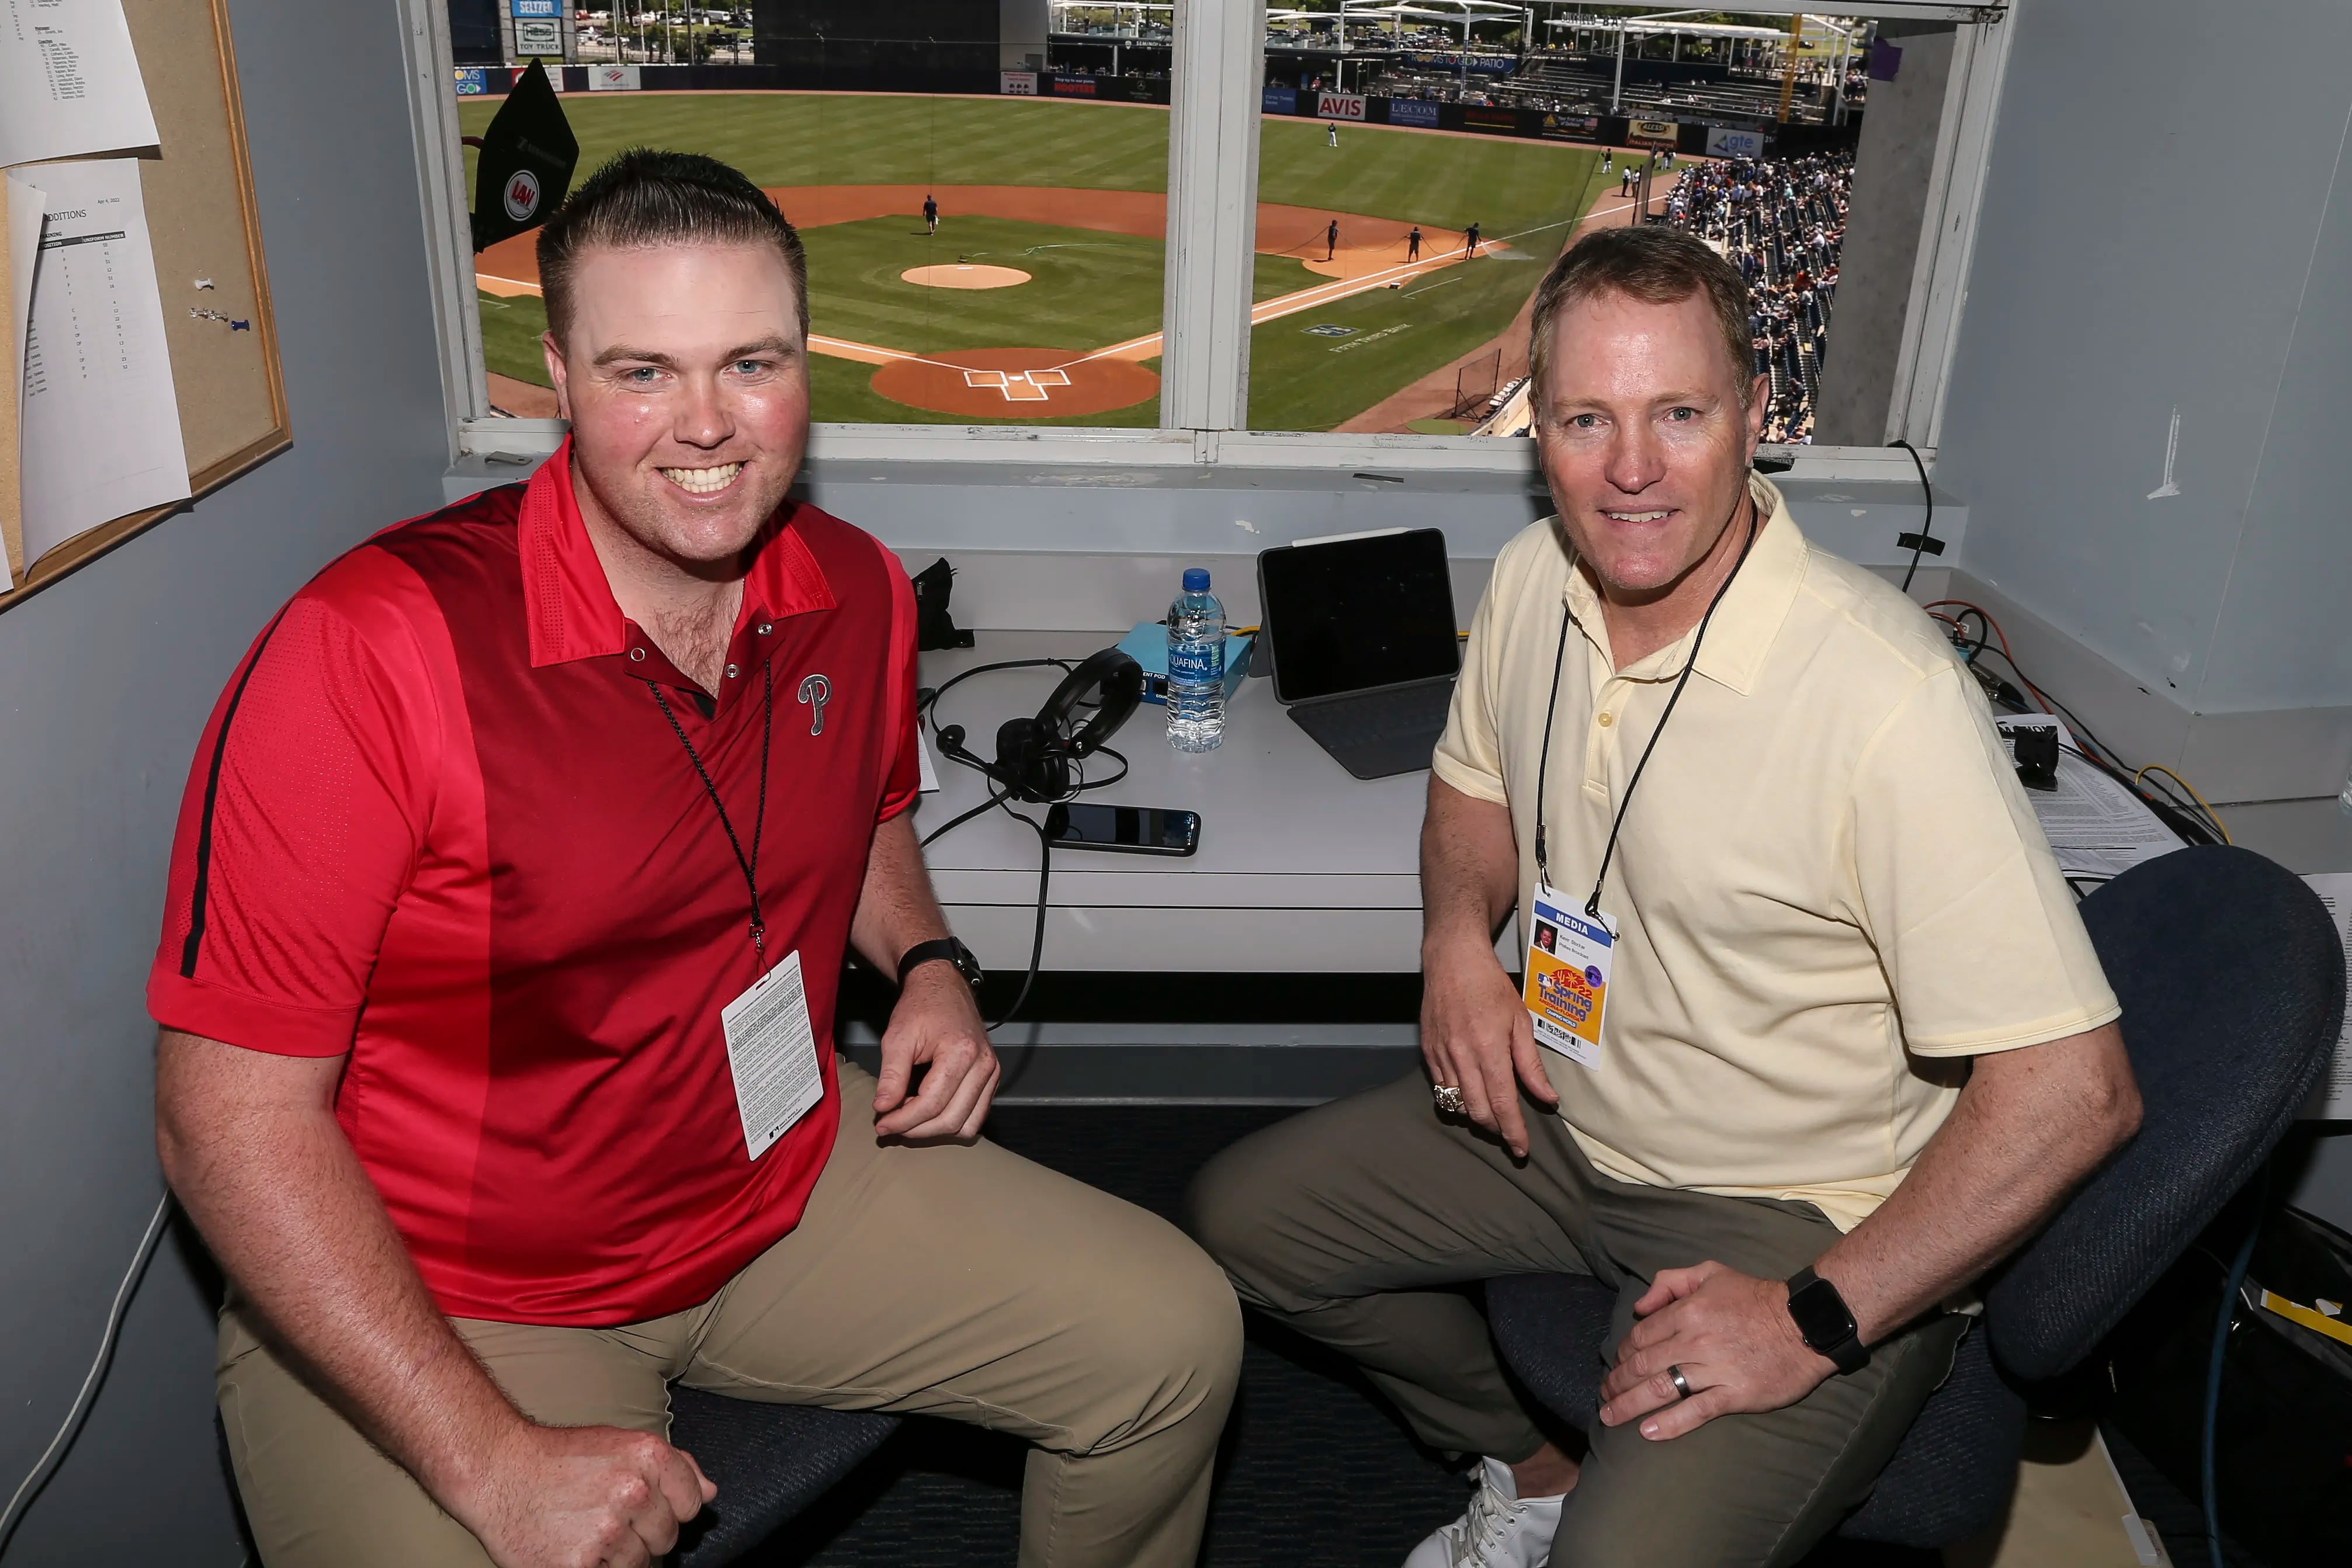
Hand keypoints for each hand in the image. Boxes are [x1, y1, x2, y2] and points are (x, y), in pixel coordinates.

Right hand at [450, 1421, 714, 1567]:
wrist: (499, 1471)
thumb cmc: (562, 1457)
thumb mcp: (622, 1444)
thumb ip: (674, 1467)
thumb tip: (709, 1493)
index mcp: (648, 1457)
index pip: (692, 1503)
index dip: (671, 1509)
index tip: (646, 1507)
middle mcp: (632, 1492)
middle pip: (667, 1537)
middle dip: (645, 1533)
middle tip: (609, 1519)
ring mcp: (606, 1531)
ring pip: (641, 1563)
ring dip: (620, 1555)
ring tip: (590, 1533)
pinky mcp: (579, 1564)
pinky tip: (578, 1549)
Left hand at [873, 961, 998, 1140]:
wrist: (943, 987)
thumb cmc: (921, 1007)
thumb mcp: (897, 1037)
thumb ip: (891, 1076)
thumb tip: (884, 1109)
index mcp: (961, 1052)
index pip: (932, 1103)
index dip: (903, 1120)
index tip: (882, 1124)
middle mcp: (984, 1065)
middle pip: (951, 1120)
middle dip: (917, 1129)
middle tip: (891, 1125)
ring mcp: (991, 1072)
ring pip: (966, 1125)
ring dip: (934, 1130)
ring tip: (910, 1118)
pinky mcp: (991, 1077)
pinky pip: (975, 1116)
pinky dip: (951, 1121)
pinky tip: (928, 1111)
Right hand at [1419, 936, 1557, 1157]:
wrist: (1452, 962)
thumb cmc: (1491, 987)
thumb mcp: (1521, 1022)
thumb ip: (1531, 1064)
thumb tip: (1548, 1098)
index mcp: (1489, 1049)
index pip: (1502, 1103)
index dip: (1513, 1131)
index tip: (1521, 1149)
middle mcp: (1462, 1056)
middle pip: (1477, 1111)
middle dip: (1496, 1129)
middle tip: (1510, 1133)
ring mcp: (1441, 1055)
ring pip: (1456, 1104)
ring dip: (1476, 1117)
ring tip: (1492, 1115)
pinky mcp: (1427, 1053)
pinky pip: (1440, 1088)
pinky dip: (1456, 1100)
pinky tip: (1470, 1095)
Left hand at [1596, 1260, 1834, 1440]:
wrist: (1805, 1323)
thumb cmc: (1755, 1297)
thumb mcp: (1711, 1273)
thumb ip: (1670, 1282)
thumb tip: (1640, 1307)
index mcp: (1687, 1311)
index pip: (1641, 1336)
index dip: (1622, 1354)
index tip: (1615, 1366)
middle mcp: (1695, 1340)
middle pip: (1643, 1365)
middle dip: (1616, 1383)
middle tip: (1603, 1397)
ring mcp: (1714, 1369)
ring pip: (1661, 1388)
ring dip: (1630, 1405)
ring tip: (1611, 1417)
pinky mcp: (1734, 1394)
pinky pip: (1695, 1411)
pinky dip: (1669, 1423)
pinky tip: (1647, 1432)